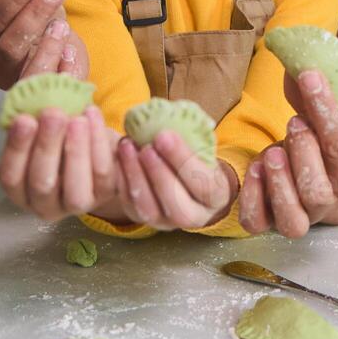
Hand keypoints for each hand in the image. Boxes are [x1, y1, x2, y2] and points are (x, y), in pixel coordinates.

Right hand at [0, 0, 90, 87]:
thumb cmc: (43, 34)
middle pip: (9, 42)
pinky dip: (62, 63)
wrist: (62, 68)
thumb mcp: (33, 12)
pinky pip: (50, 84)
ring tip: (66, 16)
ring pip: (27, 63)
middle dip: (33, 9)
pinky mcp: (42, 98)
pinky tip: (72, 46)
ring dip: (48, 35)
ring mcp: (18, 86)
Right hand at [0, 105, 118, 221]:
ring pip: (74, 189)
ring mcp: (74, 205)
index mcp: (20, 190)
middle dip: (47, 146)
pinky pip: (102, 174)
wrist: (93, 140)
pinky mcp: (104, 195)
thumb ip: (34, 117)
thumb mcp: (41, 125)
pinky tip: (92, 116)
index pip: (11, 176)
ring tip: (76, 119)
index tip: (24, 119)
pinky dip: (98, 144)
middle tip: (53, 114)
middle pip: (42, 184)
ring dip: (75, 151)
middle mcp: (44, 205)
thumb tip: (33, 93)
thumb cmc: (58, 133)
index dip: (17, 149)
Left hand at [114, 131, 235, 230]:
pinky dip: (124, 181)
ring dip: (136, 176)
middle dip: (159, 174)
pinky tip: (121, 156)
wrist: (187, 181)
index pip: (203, 185)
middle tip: (146, 146)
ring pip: (150, 210)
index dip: (183, 160)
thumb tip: (175, 115)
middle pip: (177, 205)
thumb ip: (195, 136)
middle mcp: (194, 217)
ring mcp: (167, 223)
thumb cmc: (198, 157)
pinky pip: (131, 206)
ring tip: (128, 146)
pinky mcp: (144, 220)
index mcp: (216, 198)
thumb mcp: (205, 148)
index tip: (165, 135)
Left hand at [239, 69, 337, 237]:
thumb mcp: (321, 123)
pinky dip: (252, 198)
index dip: (324, 107)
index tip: (310, 76)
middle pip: (318, 192)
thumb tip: (298, 59)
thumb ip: (312, 98)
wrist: (334, 193)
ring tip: (271, 154)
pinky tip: (255, 169)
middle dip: (304, 152)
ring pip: (294, 219)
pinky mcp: (271, 223)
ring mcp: (299, 218)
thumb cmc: (321, 150)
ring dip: (278, 183)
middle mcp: (327, 202)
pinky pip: (258, 224)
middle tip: (293, 123)